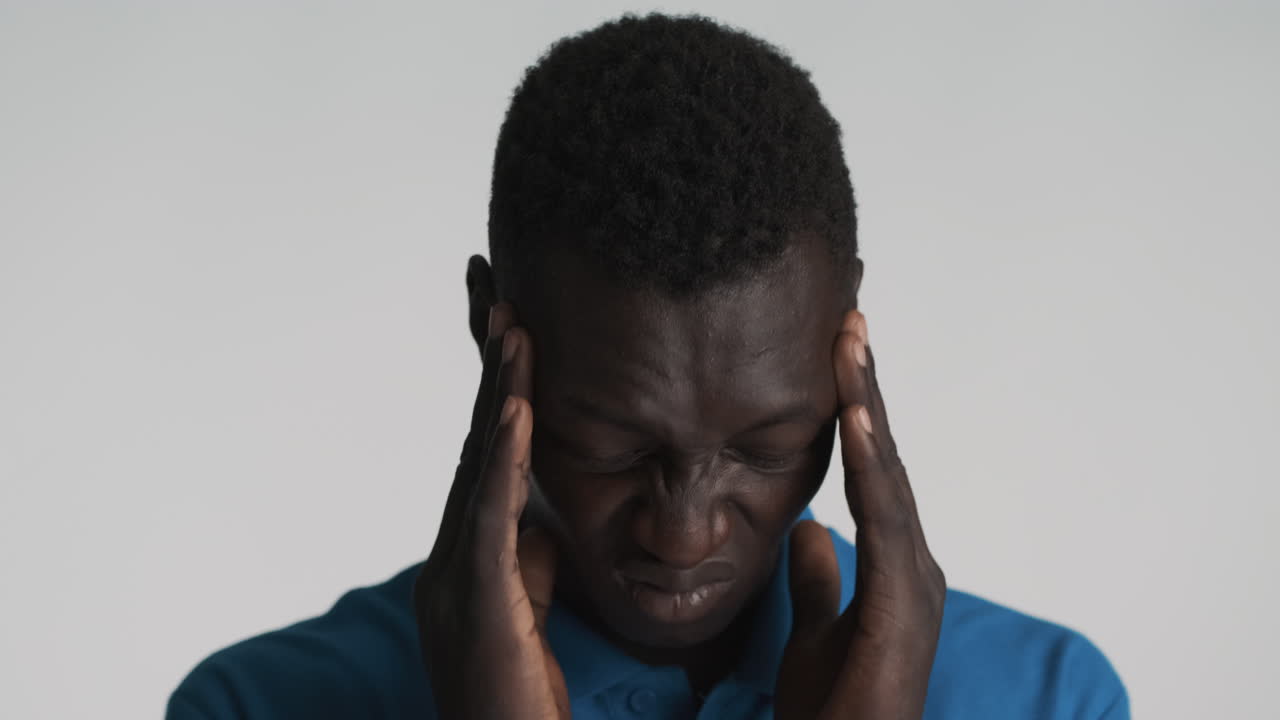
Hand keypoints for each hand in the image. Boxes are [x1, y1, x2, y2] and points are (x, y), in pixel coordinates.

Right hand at [412, 302, 568, 719]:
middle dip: (487, 362)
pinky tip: (516, 405)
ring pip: (479, 465)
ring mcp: (455, 577)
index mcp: (469, 554)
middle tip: (493, 284)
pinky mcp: (474, 603)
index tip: (506, 318)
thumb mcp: (528, 616)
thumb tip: (537, 521)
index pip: (486, 452)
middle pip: (476, 439)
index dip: (496, 384)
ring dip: (497, 389)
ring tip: (512, 324)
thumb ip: (527, 564)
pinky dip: (502, 456)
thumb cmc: (520, 701)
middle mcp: (452, 554)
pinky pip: (490, 517)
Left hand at [775, 310, 945, 719]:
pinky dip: (872, 465)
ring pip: (889, 477)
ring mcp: (914, 583)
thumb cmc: (834, 710)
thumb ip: (817, 581)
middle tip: (850, 320)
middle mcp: (911, 565)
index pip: (870, 472)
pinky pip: (885, 521)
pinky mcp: (903, 606)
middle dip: (866, 390)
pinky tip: (857, 419)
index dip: (856, 412)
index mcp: (891, 566)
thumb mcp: (812, 632)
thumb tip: (809, 529)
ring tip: (851, 347)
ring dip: (869, 409)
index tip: (837, 352)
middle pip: (885, 461)